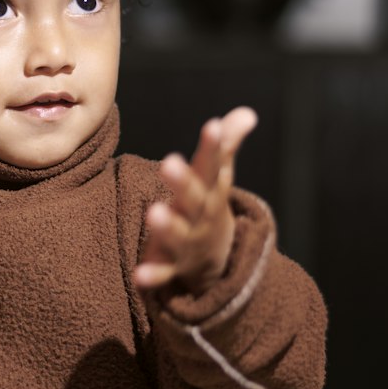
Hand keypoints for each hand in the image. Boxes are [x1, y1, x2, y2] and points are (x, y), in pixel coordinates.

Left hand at [135, 107, 257, 294]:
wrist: (215, 260)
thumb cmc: (208, 206)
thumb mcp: (219, 178)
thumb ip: (226, 145)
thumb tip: (248, 112)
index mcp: (211, 191)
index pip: (213, 166)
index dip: (214, 146)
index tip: (212, 125)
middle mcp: (201, 216)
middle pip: (194, 198)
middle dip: (183, 182)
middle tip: (168, 162)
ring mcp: (187, 243)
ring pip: (178, 234)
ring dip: (167, 225)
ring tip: (152, 212)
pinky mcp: (171, 267)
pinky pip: (163, 273)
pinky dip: (153, 276)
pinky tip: (139, 275)